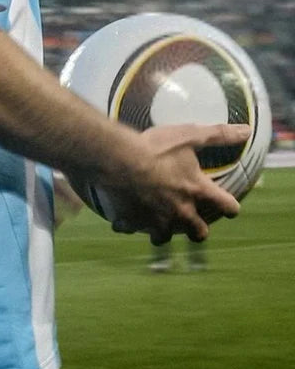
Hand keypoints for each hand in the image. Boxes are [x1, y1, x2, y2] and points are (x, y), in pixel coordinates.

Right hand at [101, 122, 249, 243]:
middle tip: (196, 225)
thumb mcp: (190, 135)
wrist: (120, 159)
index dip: (230, 207)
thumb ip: (220, 134)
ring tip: (160, 226)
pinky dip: (130, 225)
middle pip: (198, 232)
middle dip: (199, 230)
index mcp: (196, 191)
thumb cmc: (157, 147)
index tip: (231, 207)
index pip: (225, 205)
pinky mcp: (133, 222)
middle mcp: (180, 211)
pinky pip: (131, 229)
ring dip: (164, 233)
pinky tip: (125, 219)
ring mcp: (156, 220)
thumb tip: (247, 131)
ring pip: (164, 238)